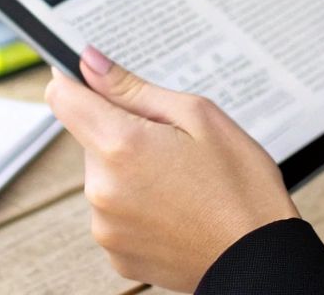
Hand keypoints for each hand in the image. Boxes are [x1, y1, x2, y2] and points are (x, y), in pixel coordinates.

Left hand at [45, 46, 299, 293]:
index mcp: (121, 146)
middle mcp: (102, 190)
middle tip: (173, 143)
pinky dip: (136, 206)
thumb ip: (134, 89)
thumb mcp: (199, 116)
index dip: (77, 83)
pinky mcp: (116, 253)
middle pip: (89, 138)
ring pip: (103, 176)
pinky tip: (175, 208)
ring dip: (129, 170)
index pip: (63, 97)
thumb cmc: (241, 187)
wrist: (260, 258)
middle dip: (122, 132)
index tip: (98, 82)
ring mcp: (106, 227)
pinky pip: (114, 213)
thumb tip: (91, 64)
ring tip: (181, 181)